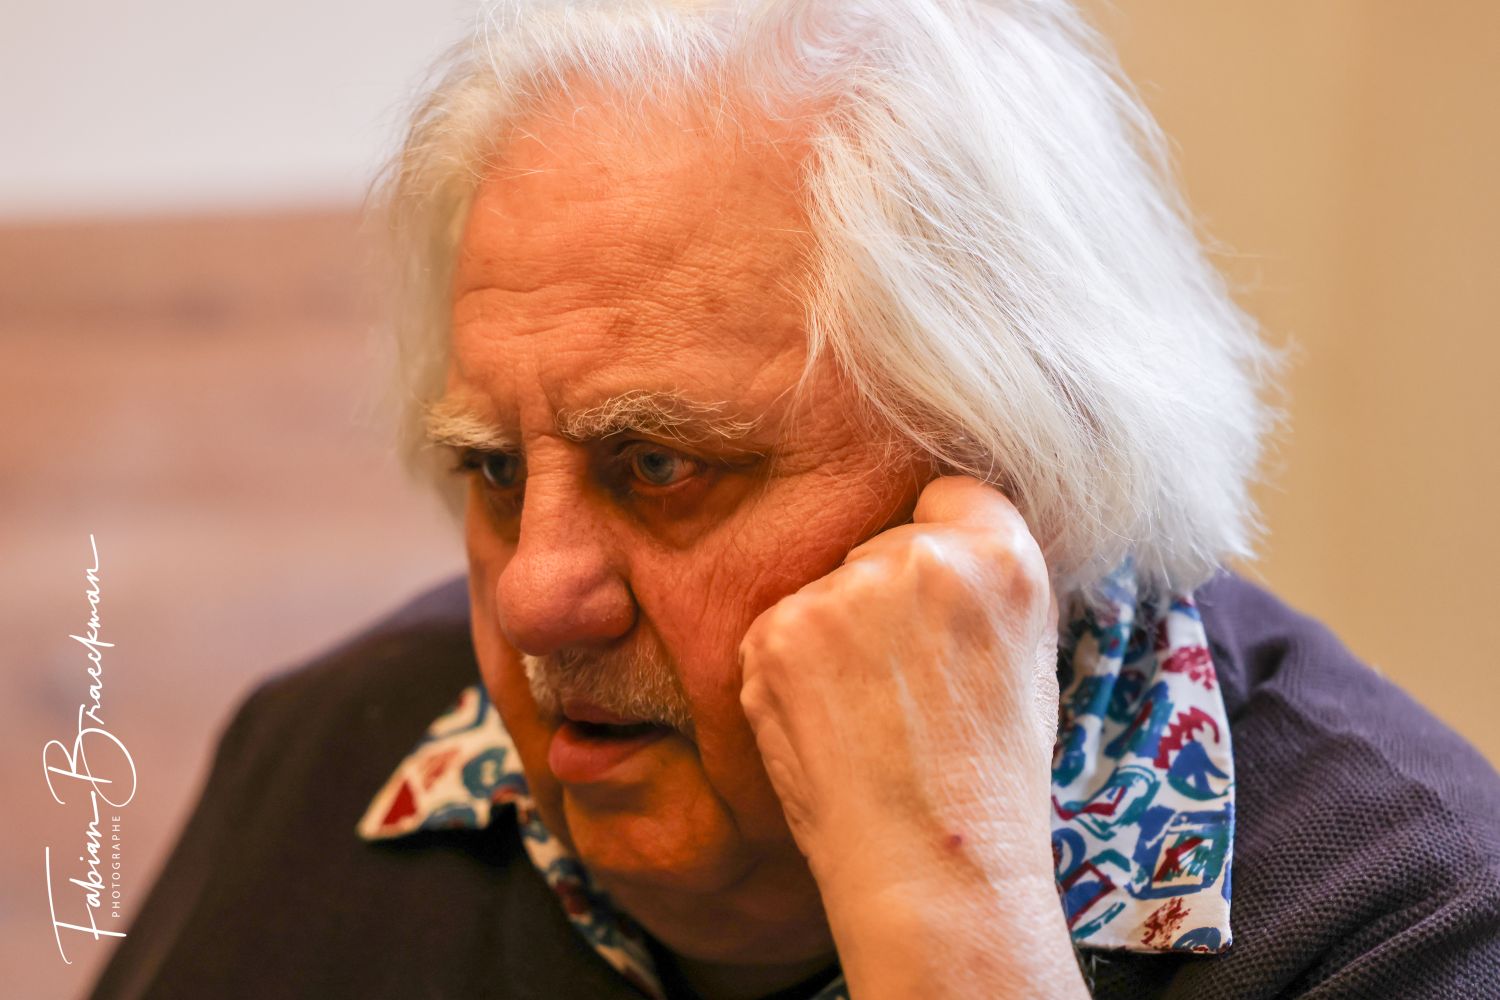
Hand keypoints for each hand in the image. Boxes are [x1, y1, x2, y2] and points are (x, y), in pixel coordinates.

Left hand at [738, 476, 1081, 997]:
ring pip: (828, 586)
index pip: (951, 495)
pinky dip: (792, 669)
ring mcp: (844, 591)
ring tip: (870, 715)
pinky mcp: (780, 629)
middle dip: (883, 596)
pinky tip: (829, 726)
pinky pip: (779, 627)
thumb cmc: (988, 779)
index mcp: (1002, 557)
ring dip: (836, 634)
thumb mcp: (1025, 658)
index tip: (936, 603)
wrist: (930, 867)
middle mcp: (922, 556)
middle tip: (905, 683)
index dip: (943, 547)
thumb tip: (940, 538)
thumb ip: (984, 585)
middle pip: (880, 541)